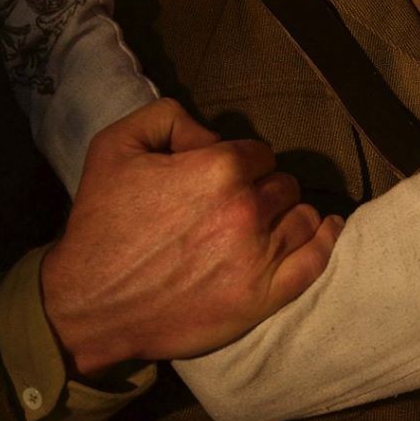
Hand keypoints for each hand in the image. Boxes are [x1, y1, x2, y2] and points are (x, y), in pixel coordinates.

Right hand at [40, 98, 342, 377]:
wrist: (91, 303)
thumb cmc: (101, 224)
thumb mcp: (116, 145)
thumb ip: (168, 117)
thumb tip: (212, 134)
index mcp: (219, 168)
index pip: (258, 153)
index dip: (241, 163)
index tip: (222, 179)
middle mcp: (247, 209)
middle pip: (283, 184)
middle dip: (265, 189)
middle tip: (237, 206)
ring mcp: (260, 256)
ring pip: (303, 217)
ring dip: (289, 215)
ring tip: (268, 224)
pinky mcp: (264, 296)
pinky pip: (316, 260)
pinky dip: (326, 239)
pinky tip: (328, 228)